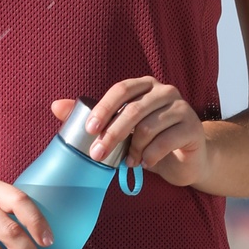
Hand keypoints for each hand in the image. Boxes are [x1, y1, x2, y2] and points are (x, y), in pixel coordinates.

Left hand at [53, 80, 208, 184]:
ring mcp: (181, 108)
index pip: (122, 89)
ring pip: (148, 127)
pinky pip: (165, 141)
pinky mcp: (192, 128)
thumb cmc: (150, 141)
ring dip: (133, 149)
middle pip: (133, 109)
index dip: (104, 108)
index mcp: (145, 86)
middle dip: (112, 135)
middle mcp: (165, 91)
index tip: (90, 129)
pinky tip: (144, 163)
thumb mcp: (122, 129)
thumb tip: (56, 106)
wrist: (186, 159)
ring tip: (128, 162)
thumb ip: (94, 117)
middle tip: (97, 155)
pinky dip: (150, 156)